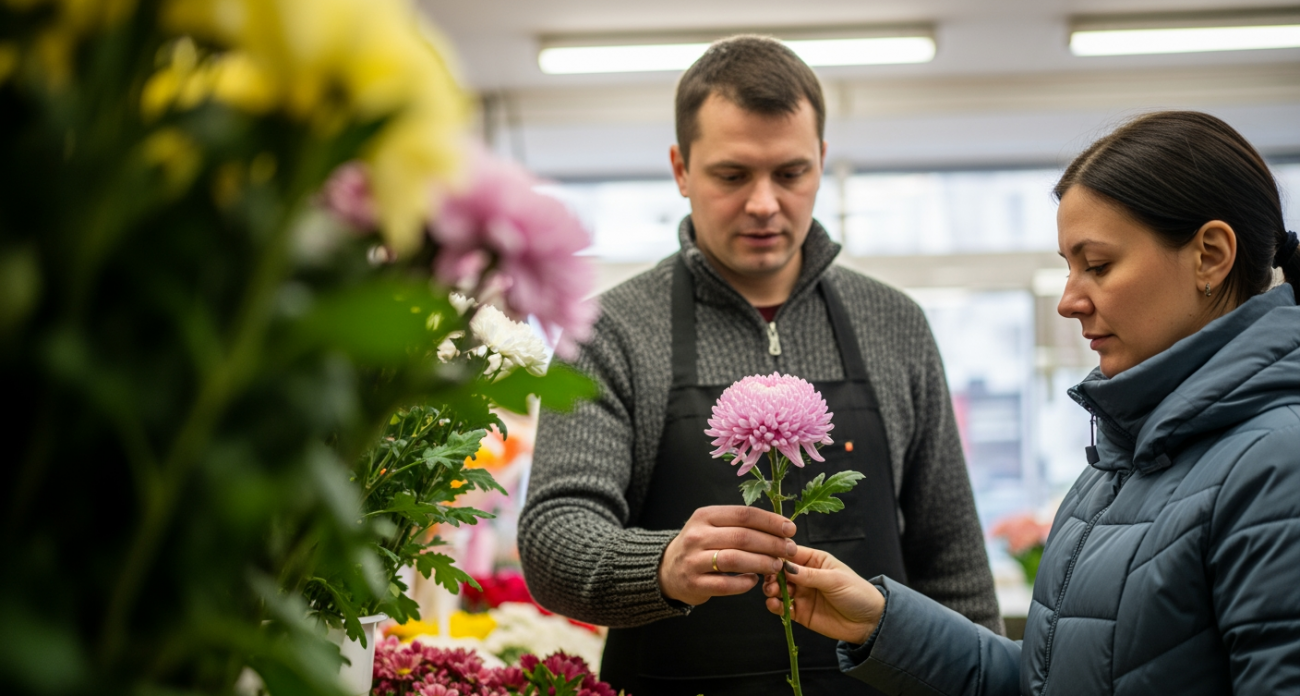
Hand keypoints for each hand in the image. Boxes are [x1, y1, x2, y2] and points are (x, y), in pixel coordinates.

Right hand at [658, 505, 797, 606]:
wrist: (667, 570)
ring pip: (734, 560)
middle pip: (742, 537)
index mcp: (705, 516)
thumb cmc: (700, 546)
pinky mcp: (694, 583)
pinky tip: (754, 581)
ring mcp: (694, 560)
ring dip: (761, 563)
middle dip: (772, 543)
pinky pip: (725, 584)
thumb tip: (780, 528)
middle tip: (790, 550)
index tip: (790, 529)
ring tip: (777, 565)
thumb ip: (740, 525)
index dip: (770, 521)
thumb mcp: (712, 526)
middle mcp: (697, 535)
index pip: (743, 514)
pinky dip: (744, 583)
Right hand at [763, 546, 883, 644]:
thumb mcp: (834, 580)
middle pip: (780, 571)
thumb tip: (786, 567)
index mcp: (815, 561)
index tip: (768, 560)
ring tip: (773, 593)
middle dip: (772, 575)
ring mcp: (801, 594)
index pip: (791, 554)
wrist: (869, 623)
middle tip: (771, 582)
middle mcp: (804, 576)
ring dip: (771, 589)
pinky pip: (782, 607)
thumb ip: (809, 575)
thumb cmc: (857, 593)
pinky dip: (774, 606)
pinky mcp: (800, 612)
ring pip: (778, 589)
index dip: (778, 556)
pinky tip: (775, 605)